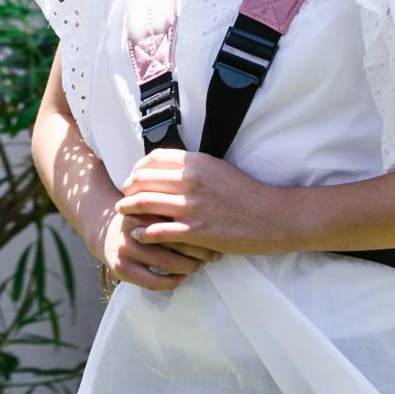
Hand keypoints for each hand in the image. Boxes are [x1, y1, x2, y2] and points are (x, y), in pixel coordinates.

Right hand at [96, 205, 218, 291]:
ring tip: (200, 266)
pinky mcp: (121, 268)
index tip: (217, 236)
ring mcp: (126, 248)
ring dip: (190, 267)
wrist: (105, 232)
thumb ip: (177, 202)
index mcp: (144, 206)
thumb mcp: (155, 203)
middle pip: (176, 241)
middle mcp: (134, 226)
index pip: (180, 219)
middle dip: (201, 251)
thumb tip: (217, 211)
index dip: (202, 230)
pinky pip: (153, 281)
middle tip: (215, 255)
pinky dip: (172, 282)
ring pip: (168, 263)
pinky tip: (181, 278)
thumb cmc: (143, 218)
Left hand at [116, 147, 295, 255]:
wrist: (272, 217)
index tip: (133, 176)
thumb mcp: (218, 169)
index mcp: (196, 163)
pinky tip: (137, 234)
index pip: (153, 159)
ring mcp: (191, 207)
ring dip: (128, 207)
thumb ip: (193, 167)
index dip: (138, 168)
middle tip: (124, 195)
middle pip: (143, 179)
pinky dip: (143, 232)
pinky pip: (158, 231)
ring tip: (122, 211)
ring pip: (145, 203)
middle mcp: (190, 181)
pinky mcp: (195, 231)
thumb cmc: (246, 193)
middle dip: (129, 188)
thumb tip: (170, 168)